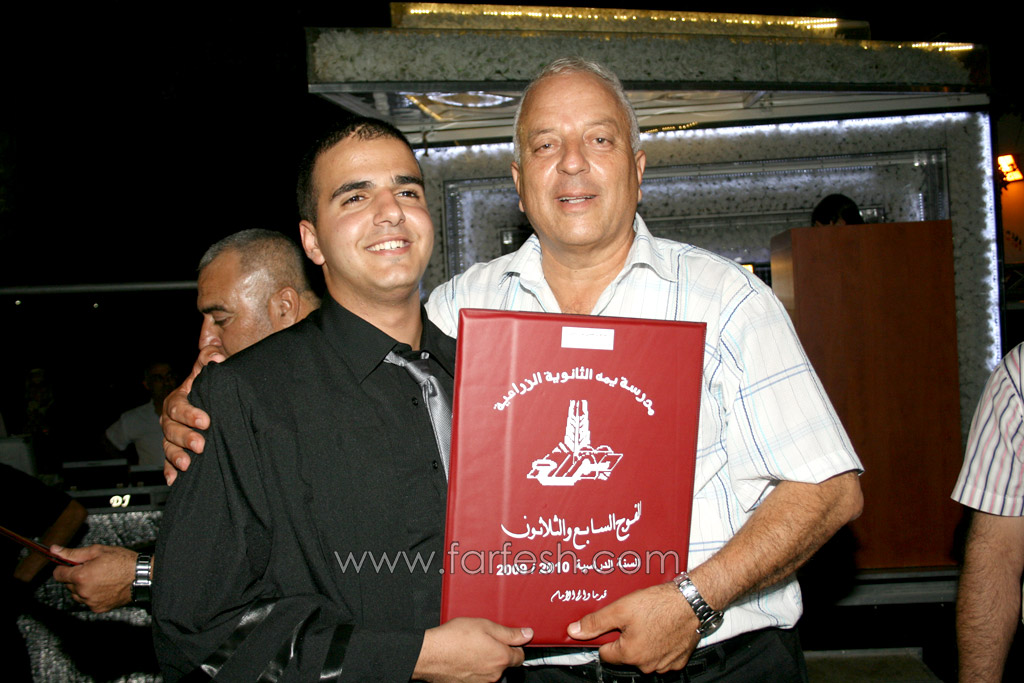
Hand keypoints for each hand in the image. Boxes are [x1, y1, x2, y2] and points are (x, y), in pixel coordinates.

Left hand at [51, 544, 137, 612]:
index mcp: (80, 576)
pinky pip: (87, 602)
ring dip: (82, 587)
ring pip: (76, 595)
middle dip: (76, 577)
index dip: (64, 567)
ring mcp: (90, 602)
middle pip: (68, 585)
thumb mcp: (97, 551)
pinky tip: (104, 587)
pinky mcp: (98, 608)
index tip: (72, 565)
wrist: (141, 576)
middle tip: (92, 569)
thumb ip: (73, 553)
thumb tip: (54, 550)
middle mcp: (83, 591)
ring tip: (99, 578)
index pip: (58, 574)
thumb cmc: (122, 561)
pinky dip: (92, 595)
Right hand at [162, 344, 223, 483]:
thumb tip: (217, 355)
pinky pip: (169, 462)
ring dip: (176, 456)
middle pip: (171, 428)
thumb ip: (212, 356)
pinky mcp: (177, 450)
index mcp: (179, 398)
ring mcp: (173, 436)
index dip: (189, 413)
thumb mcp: (212, 367)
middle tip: (201, 445)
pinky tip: (174, 480)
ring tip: (188, 464)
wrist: (216, 400)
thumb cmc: (213, 383)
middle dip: (185, 437)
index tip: (206, 420)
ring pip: (169, 446)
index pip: (178, 405)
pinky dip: (170, 471)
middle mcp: (171, 418)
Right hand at [414, 617, 531, 681]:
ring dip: (485, 660)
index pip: (520, 656)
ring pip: (491, 670)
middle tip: (483, 639)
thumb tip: (527, 634)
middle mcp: (494, 674)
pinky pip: (478, 676)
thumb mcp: (485, 626)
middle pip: (504, 663)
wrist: (430, 654)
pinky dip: (474, 668)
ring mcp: (481, 682)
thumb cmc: (454, 638)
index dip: (514, 646)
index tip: (507, 640)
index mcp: (501, 658)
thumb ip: (509, 633)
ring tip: (470, 647)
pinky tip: (464, 657)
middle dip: (497, 652)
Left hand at [568, 583, 699, 673]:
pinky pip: (662, 655)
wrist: (692, 601)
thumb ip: (596, 622)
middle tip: (633, 617)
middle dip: (626, 638)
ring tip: (649, 620)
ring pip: (644, 655)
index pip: (605, 653)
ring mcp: (664, 664)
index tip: (613, 624)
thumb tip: (574, 631)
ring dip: (643, 641)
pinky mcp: (679, 659)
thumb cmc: (660, 604)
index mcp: (630, 654)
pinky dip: (660, 644)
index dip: (606, 636)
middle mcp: (647, 665)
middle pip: (625, 654)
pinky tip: (662, 627)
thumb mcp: (621, 608)